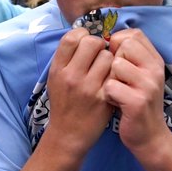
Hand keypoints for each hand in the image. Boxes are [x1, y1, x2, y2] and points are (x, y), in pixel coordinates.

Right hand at [41, 27, 115, 158]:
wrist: (67, 135)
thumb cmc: (63, 104)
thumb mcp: (55, 79)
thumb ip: (67, 58)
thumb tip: (83, 35)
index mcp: (57, 69)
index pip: (72, 37)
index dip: (83, 35)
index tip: (86, 43)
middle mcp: (71, 76)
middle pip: (92, 42)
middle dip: (99, 45)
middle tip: (99, 55)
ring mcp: (88, 87)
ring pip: (108, 56)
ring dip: (110, 59)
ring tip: (106, 69)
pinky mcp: (103, 98)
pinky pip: (116, 73)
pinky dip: (116, 73)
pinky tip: (113, 79)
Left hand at [102, 29, 167, 155]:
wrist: (149, 137)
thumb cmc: (137, 102)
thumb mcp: (141, 75)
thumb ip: (131, 56)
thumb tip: (109, 37)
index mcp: (155, 60)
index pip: (134, 34)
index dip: (118, 43)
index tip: (117, 60)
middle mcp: (155, 70)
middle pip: (124, 45)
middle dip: (114, 61)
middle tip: (119, 79)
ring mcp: (148, 85)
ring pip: (115, 64)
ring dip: (109, 79)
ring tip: (117, 92)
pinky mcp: (137, 102)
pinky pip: (110, 86)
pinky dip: (107, 95)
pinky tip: (115, 103)